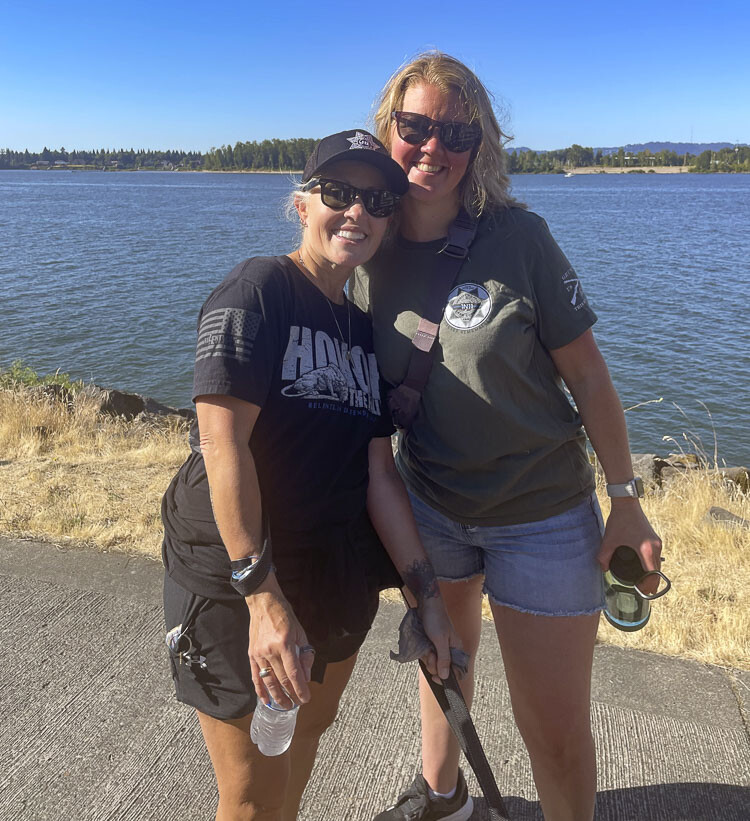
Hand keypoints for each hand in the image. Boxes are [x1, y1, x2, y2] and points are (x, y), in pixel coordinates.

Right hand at [247, 576, 313, 708]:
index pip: (294, 673)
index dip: (300, 689)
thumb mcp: (300, 631)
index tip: (305, 698)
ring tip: (285, 705)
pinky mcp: (251, 654)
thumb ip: (304, 654)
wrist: (263, 602)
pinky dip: (261, 690)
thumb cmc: (284, 615)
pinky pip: (256, 676)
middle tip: (298, 703)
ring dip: (277, 696)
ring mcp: (259, 654)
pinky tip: (266, 700)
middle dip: (291, 694)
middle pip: (282, 679)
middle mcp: (270, 650)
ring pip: (269, 681)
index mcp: (284, 643)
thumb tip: (306, 675)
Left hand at [417, 597, 462, 682]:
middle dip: (433, 664)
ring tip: (426, 647)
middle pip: (442, 669)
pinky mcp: (432, 645)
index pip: (457, 671)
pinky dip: (424, 653)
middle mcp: (450, 650)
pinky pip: (428, 656)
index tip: (436, 678)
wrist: (427, 604)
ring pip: (433, 663)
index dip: (447, 677)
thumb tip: (445, 677)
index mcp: (457, 649)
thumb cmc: (436, 619)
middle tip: (430, 653)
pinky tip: (423, 647)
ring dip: (427, 658)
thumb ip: (444, 658)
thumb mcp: (440, 640)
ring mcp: (440, 648)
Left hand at [597, 499, 662, 594]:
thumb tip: (603, 569)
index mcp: (647, 551)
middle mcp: (656, 548)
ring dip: (652, 574)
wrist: (627, 504)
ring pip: (658, 564)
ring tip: (642, 582)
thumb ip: (604, 556)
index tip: (640, 591)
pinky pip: (656, 557)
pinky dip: (652, 566)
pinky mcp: (655, 539)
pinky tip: (644, 569)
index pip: (652, 575)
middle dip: (650, 583)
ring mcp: (657, 543)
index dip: (647, 586)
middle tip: (640, 590)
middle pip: (657, 572)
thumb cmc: (619, 521)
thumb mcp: (609, 540)